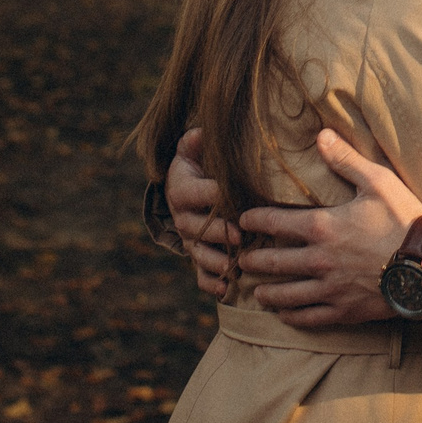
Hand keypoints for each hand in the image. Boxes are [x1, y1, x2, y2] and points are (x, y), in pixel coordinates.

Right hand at [167, 127, 241, 298]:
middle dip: (217, 232)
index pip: (195, 193)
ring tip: (233, 268)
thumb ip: (196, 140)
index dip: (213, 195)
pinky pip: (199, 275)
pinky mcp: (198, 256)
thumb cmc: (202, 162)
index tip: (233, 195)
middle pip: (196, 228)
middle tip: (239, 235)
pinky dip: (210, 283)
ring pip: (198, 253)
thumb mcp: (195, 146)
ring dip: (215, 262)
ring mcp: (191, 239)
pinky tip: (225, 290)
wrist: (190, 185)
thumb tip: (201, 132)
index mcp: (182, 189)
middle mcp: (183, 217)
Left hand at [238, 129, 421, 327]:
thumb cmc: (405, 220)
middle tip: (242, 259)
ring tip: (257, 291)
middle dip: (254, 260)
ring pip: (286, 294)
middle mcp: (319, 260)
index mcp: (323, 227)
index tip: (243, 219)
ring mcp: (330, 289)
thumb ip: (346, 160)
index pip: (276, 222)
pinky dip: (292, 316)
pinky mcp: (344, 310)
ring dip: (267, 292)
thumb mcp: (378, 182)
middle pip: (274, 262)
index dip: (255, 219)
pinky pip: (309, 317)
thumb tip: (322, 135)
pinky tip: (285, 314)